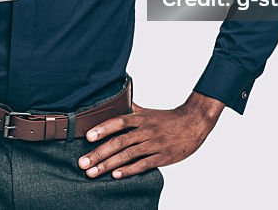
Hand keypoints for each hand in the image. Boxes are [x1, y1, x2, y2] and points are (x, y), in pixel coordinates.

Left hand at [77, 92, 224, 178]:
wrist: (194, 123)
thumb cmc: (168, 118)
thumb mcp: (148, 111)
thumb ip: (131, 109)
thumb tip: (115, 102)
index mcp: (141, 118)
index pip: (119, 121)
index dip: (103, 128)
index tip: (88, 137)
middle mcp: (146, 131)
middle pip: (119, 142)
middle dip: (99, 153)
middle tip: (83, 163)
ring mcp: (154, 145)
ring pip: (128, 155)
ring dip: (108, 165)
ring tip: (93, 173)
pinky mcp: (162, 157)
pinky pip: (143, 165)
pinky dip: (129, 170)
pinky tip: (116, 176)